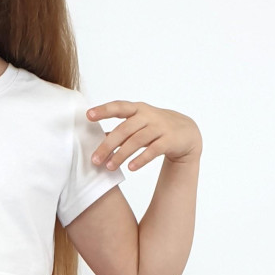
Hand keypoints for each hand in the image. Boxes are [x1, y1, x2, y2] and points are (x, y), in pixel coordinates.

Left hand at [86, 101, 202, 169]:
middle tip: (95, 160)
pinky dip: (140, 159)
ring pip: (137, 140)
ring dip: (121, 154)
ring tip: (110, 167)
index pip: (118, 107)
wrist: (186, 132)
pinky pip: (153, 150)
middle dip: (108, 145)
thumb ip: (120, 131)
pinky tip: (130, 168)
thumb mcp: (138, 125)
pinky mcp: (169, 140)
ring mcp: (160, 127)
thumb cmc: (156, 127)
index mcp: (137, 109)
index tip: (88, 115)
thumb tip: (97, 140)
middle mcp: (148, 115)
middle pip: (124, 129)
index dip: (103, 110)